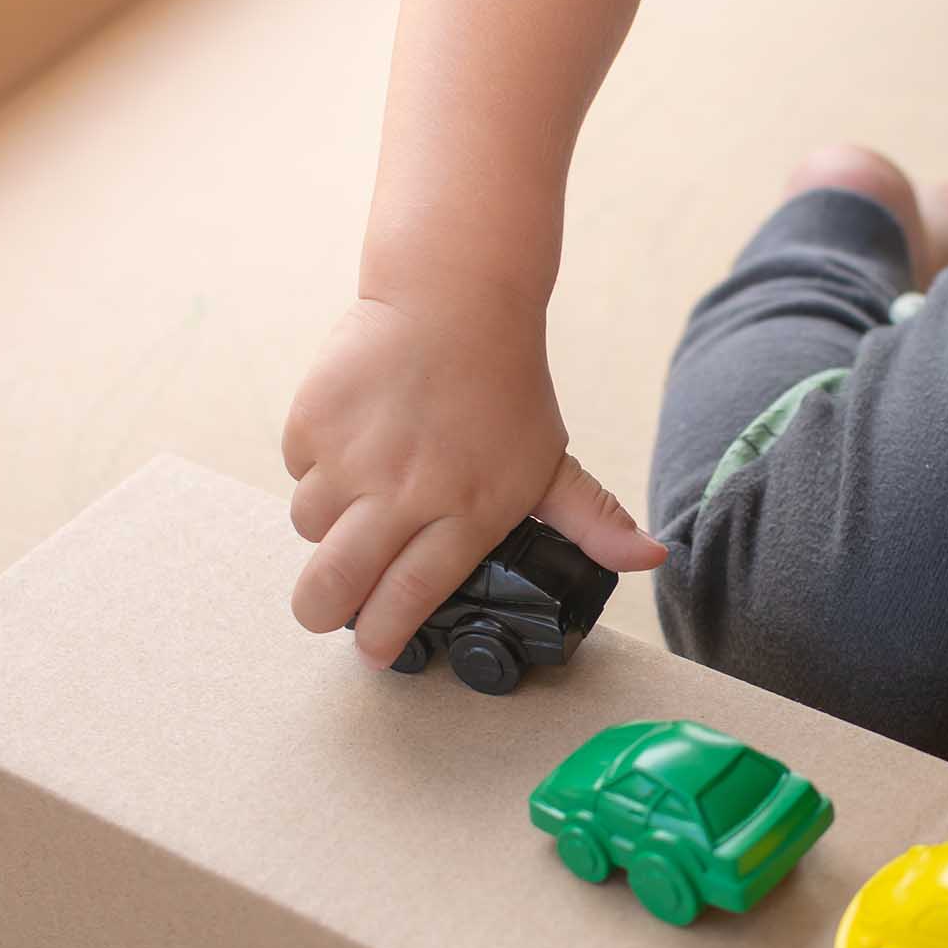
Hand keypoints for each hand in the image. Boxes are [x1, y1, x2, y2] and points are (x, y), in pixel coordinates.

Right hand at [282, 291, 664, 663]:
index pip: (409, 597)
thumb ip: (592, 520)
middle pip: (336, 585)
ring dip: (327, 529)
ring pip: (311, 528)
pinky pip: (299, 470)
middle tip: (329, 610)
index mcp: (466, 511)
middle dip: (324, 612)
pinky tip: (351, 448)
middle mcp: (404, 492)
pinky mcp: (314, 421)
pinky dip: (315, 469)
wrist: (453, 297)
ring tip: (358, 505)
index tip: (375, 650)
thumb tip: (649, 560)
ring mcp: (353, 458)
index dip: (384, 633)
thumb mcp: (552, 458)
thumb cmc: (506, 384)